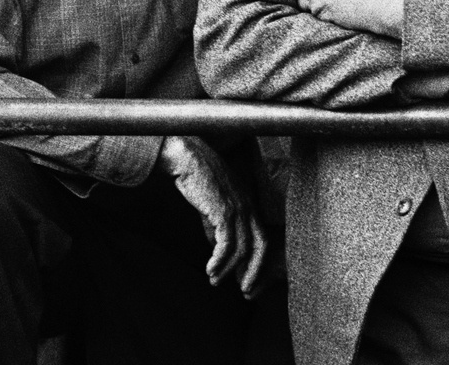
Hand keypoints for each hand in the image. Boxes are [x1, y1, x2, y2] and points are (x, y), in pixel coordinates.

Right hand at [157, 136, 268, 298]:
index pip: (261, 238)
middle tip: (244, 291)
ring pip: (242, 248)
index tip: (246, 281)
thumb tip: (215, 247)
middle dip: (254, 271)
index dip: (256, 262)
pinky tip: (210, 269)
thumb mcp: (211, 204)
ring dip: (228, 269)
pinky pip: (226, 243)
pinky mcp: (224, 210)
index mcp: (248, 204)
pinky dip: (219, 260)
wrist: (187, 157)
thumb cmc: (198, 177)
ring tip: (214, 280)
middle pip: (261, 246)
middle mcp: (248, 206)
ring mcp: (238, 208)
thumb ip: (215, 224)